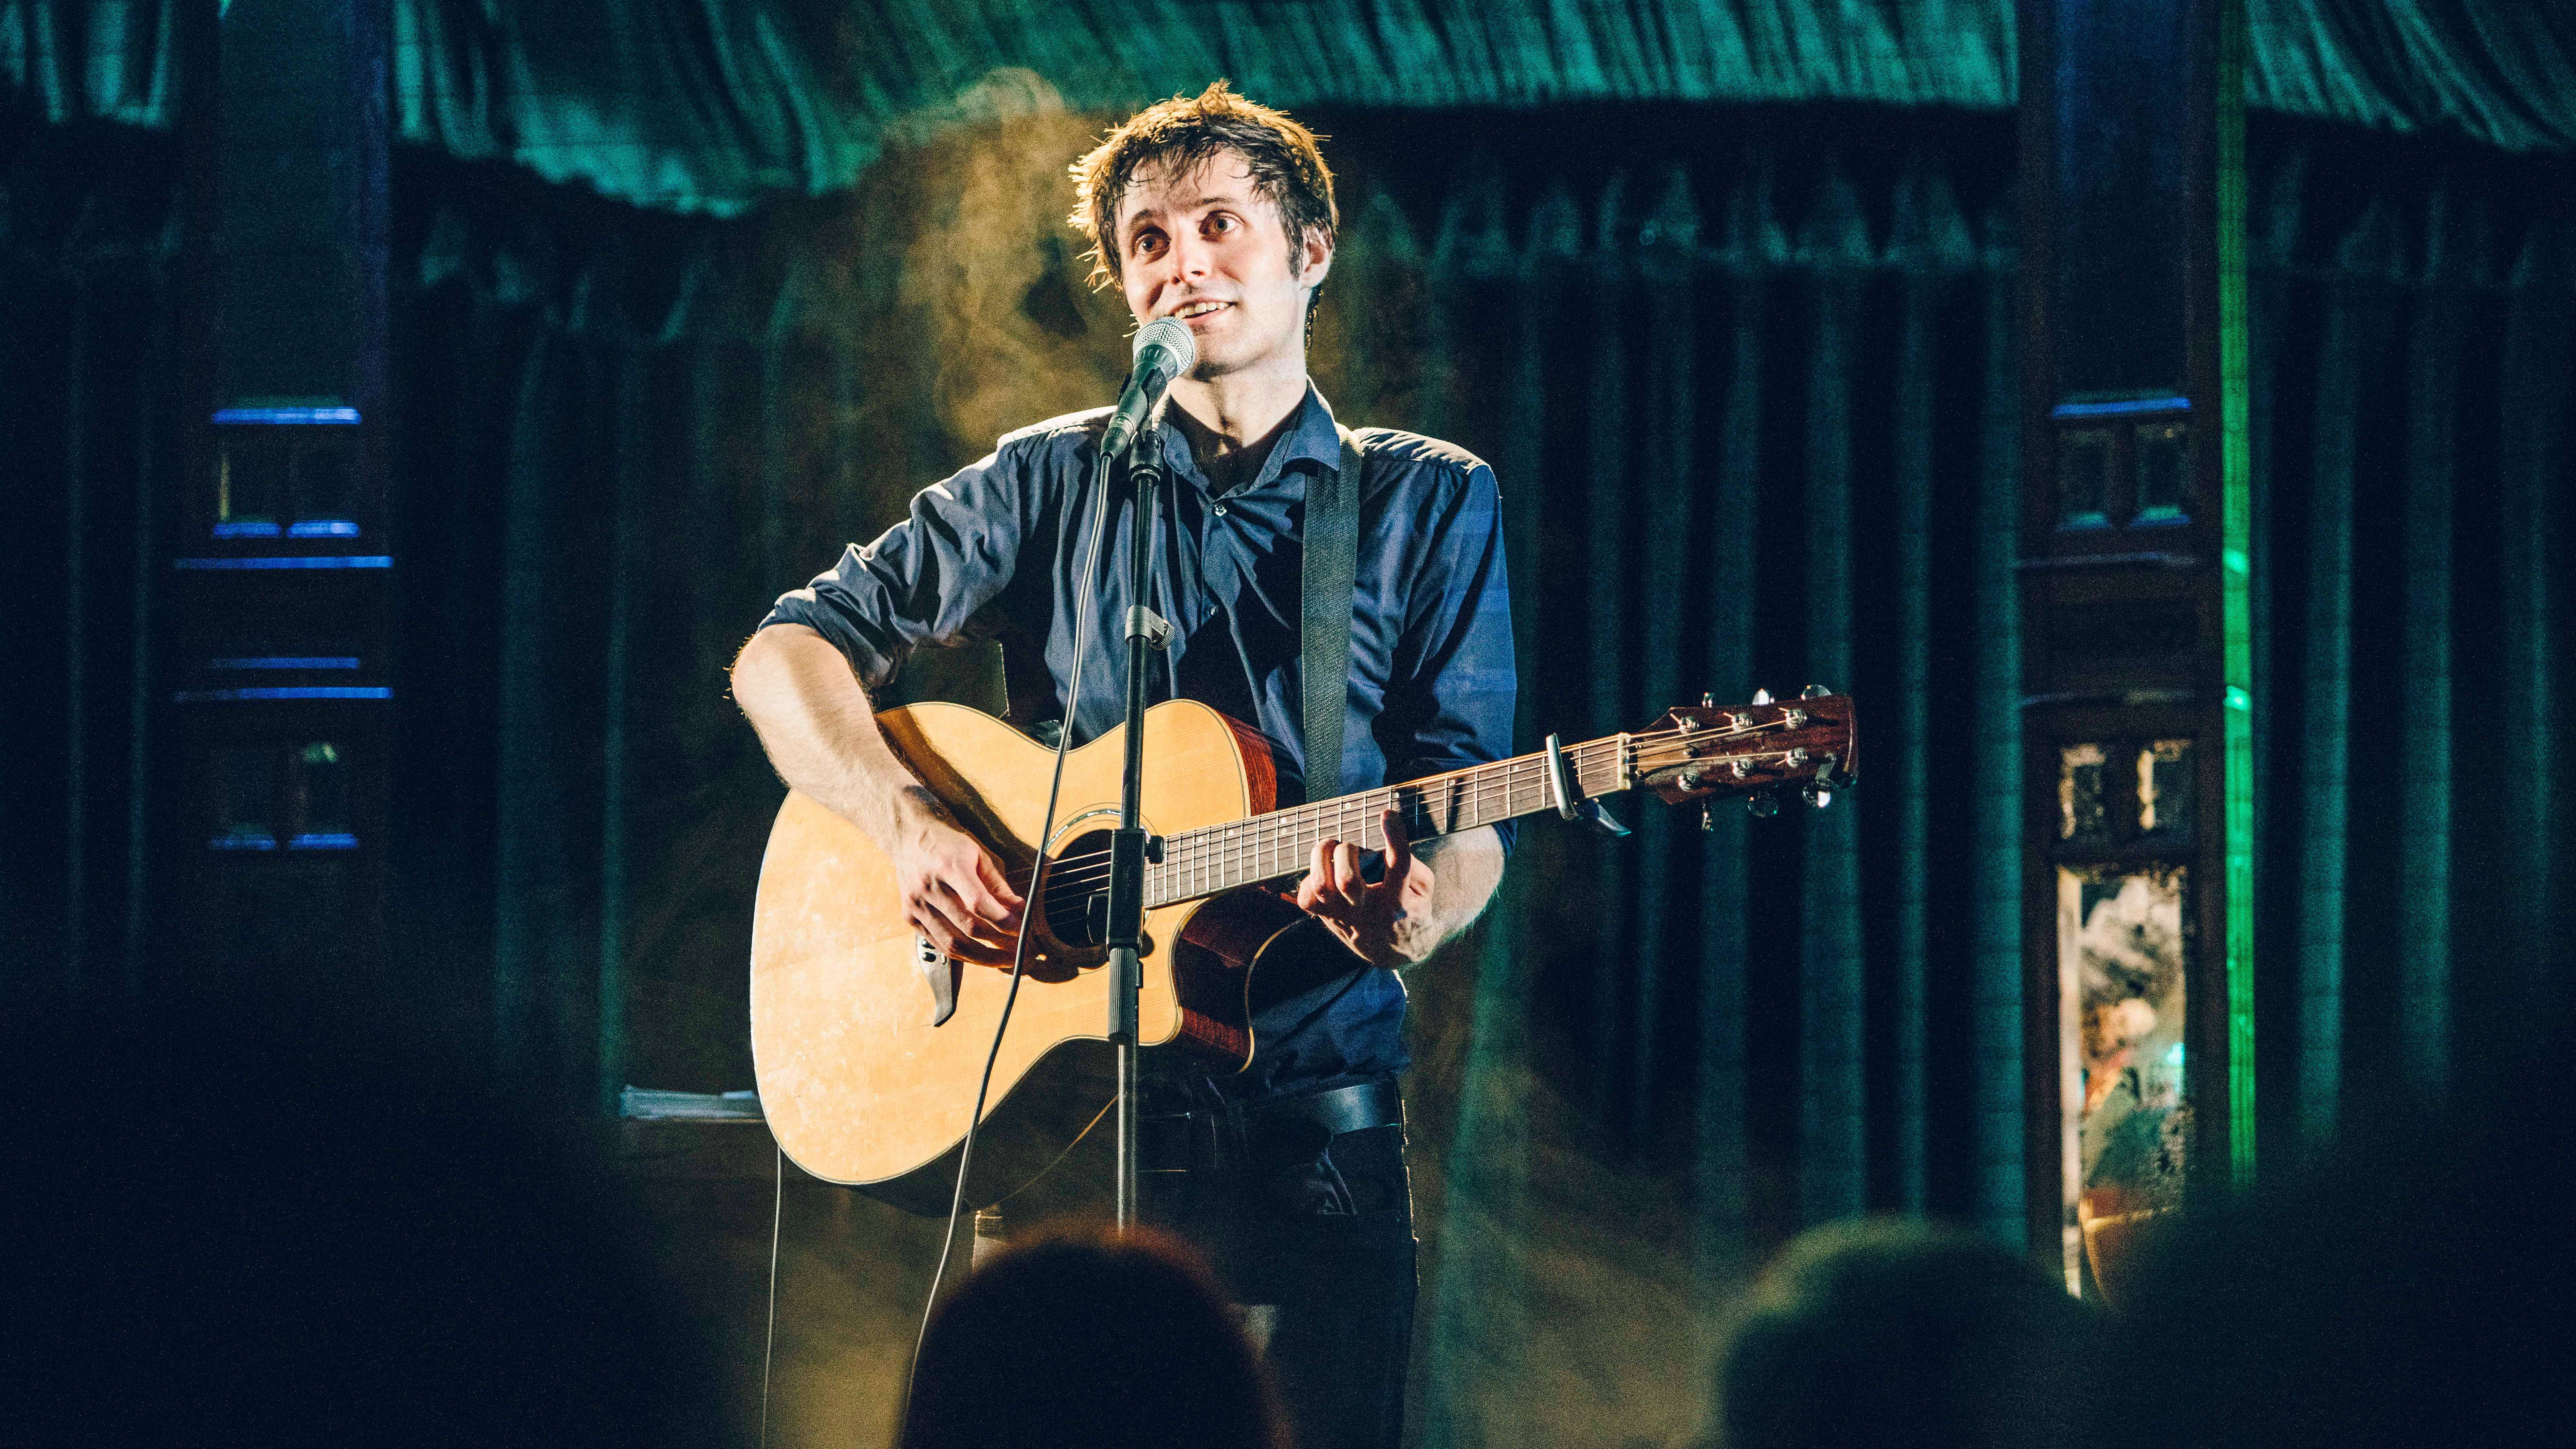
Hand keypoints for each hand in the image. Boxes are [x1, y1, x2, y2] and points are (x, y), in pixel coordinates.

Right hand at [889, 789, 1024, 967]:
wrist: (909, 837)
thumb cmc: (948, 845)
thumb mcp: (979, 855)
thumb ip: (999, 886)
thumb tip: (1021, 911)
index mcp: (949, 866)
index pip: (978, 903)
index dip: (1003, 921)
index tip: (1022, 930)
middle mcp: (929, 887)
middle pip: (967, 928)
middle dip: (999, 944)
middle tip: (1021, 951)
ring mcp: (916, 905)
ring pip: (952, 944)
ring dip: (982, 958)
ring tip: (1004, 960)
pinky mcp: (909, 917)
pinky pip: (938, 945)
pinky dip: (962, 954)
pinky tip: (980, 955)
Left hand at [1295, 809, 1436, 968]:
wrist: (1396, 950)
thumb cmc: (1410, 907)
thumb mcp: (1423, 887)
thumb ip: (1409, 862)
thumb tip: (1385, 838)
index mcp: (1399, 901)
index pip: (1398, 866)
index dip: (1394, 837)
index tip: (1387, 815)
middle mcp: (1370, 911)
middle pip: (1347, 880)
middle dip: (1345, 851)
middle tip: (1350, 844)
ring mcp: (1345, 917)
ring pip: (1321, 887)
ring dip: (1321, 858)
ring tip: (1329, 848)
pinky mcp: (1327, 919)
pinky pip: (1306, 899)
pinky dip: (1309, 880)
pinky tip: (1323, 872)